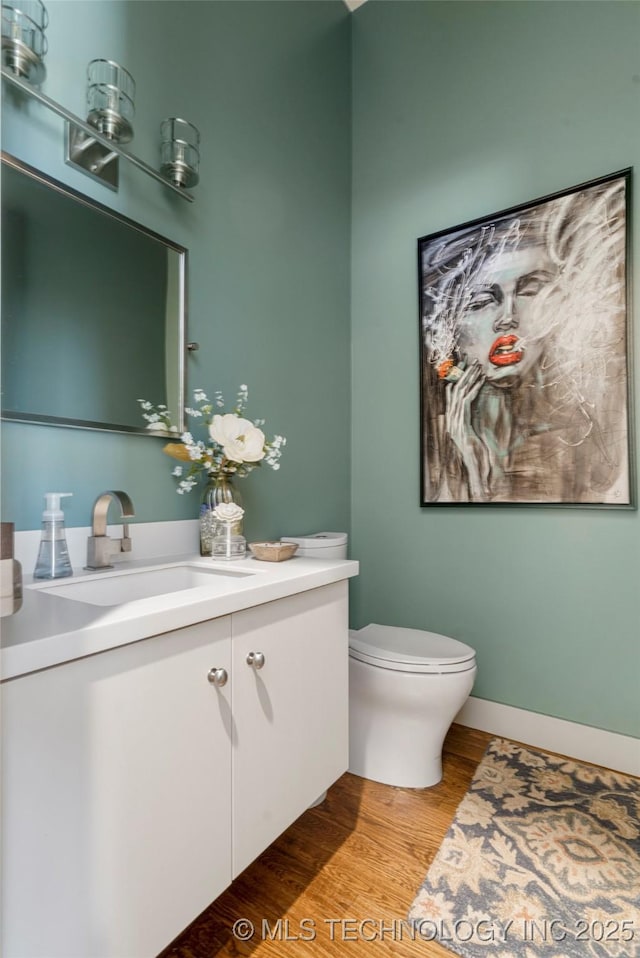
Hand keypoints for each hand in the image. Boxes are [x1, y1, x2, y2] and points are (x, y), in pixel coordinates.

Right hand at [445, 362, 490, 498]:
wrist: (472, 461)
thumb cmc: (473, 449)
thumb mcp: (469, 432)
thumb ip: (467, 420)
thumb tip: (470, 410)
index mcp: (451, 417)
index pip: (451, 393)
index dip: (457, 378)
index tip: (464, 366)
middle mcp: (450, 416)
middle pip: (455, 389)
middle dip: (463, 373)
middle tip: (471, 360)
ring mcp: (454, 418)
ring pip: (460, 392)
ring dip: (469, 378)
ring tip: (477, 366)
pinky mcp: (462, 421)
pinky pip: (467, 400)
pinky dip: (474, 388)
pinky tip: (481, 380)